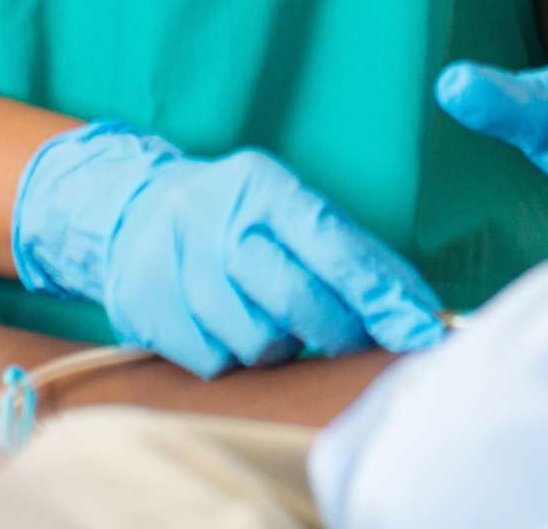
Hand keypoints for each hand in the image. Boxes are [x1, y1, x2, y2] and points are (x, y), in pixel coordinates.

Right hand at [11, 123, 445, 378]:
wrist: (127, 211)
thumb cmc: (236, 217)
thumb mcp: (288, 209)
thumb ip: (348, 254)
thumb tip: (414, 309)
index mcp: (263, 184)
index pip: (335, 246)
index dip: (382, 295)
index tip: (420, 329)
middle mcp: (214, 218)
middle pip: (297, 299)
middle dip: (337, 330)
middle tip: (348, 337)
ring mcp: (174, 264)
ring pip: (258, 341)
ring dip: (281, 344)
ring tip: (272, 318)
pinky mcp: (145, 308)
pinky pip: (216, 362)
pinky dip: (234, 357)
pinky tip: (227, 326)